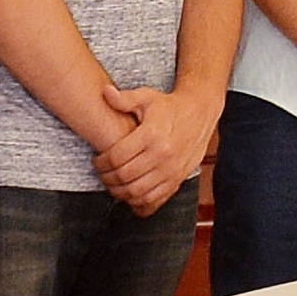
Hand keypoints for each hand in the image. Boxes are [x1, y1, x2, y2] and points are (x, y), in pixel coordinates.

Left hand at [95, 82, 219, 213]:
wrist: (200, 113)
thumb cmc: (170, 106)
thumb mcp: (148, 97)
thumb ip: (125, 99)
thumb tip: (106, 93)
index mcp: (151, 135)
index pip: (116, 157)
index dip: (100, 163)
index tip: (96, 161)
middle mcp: (162, 155)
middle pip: (124, 176)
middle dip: (106, 178)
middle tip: (101, 174)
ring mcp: (171, 170)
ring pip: (136, 192)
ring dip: (119, 192)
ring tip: (112, 184)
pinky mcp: (178, 179)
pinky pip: (154, 199)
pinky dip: (138, 202)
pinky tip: (130, 194)